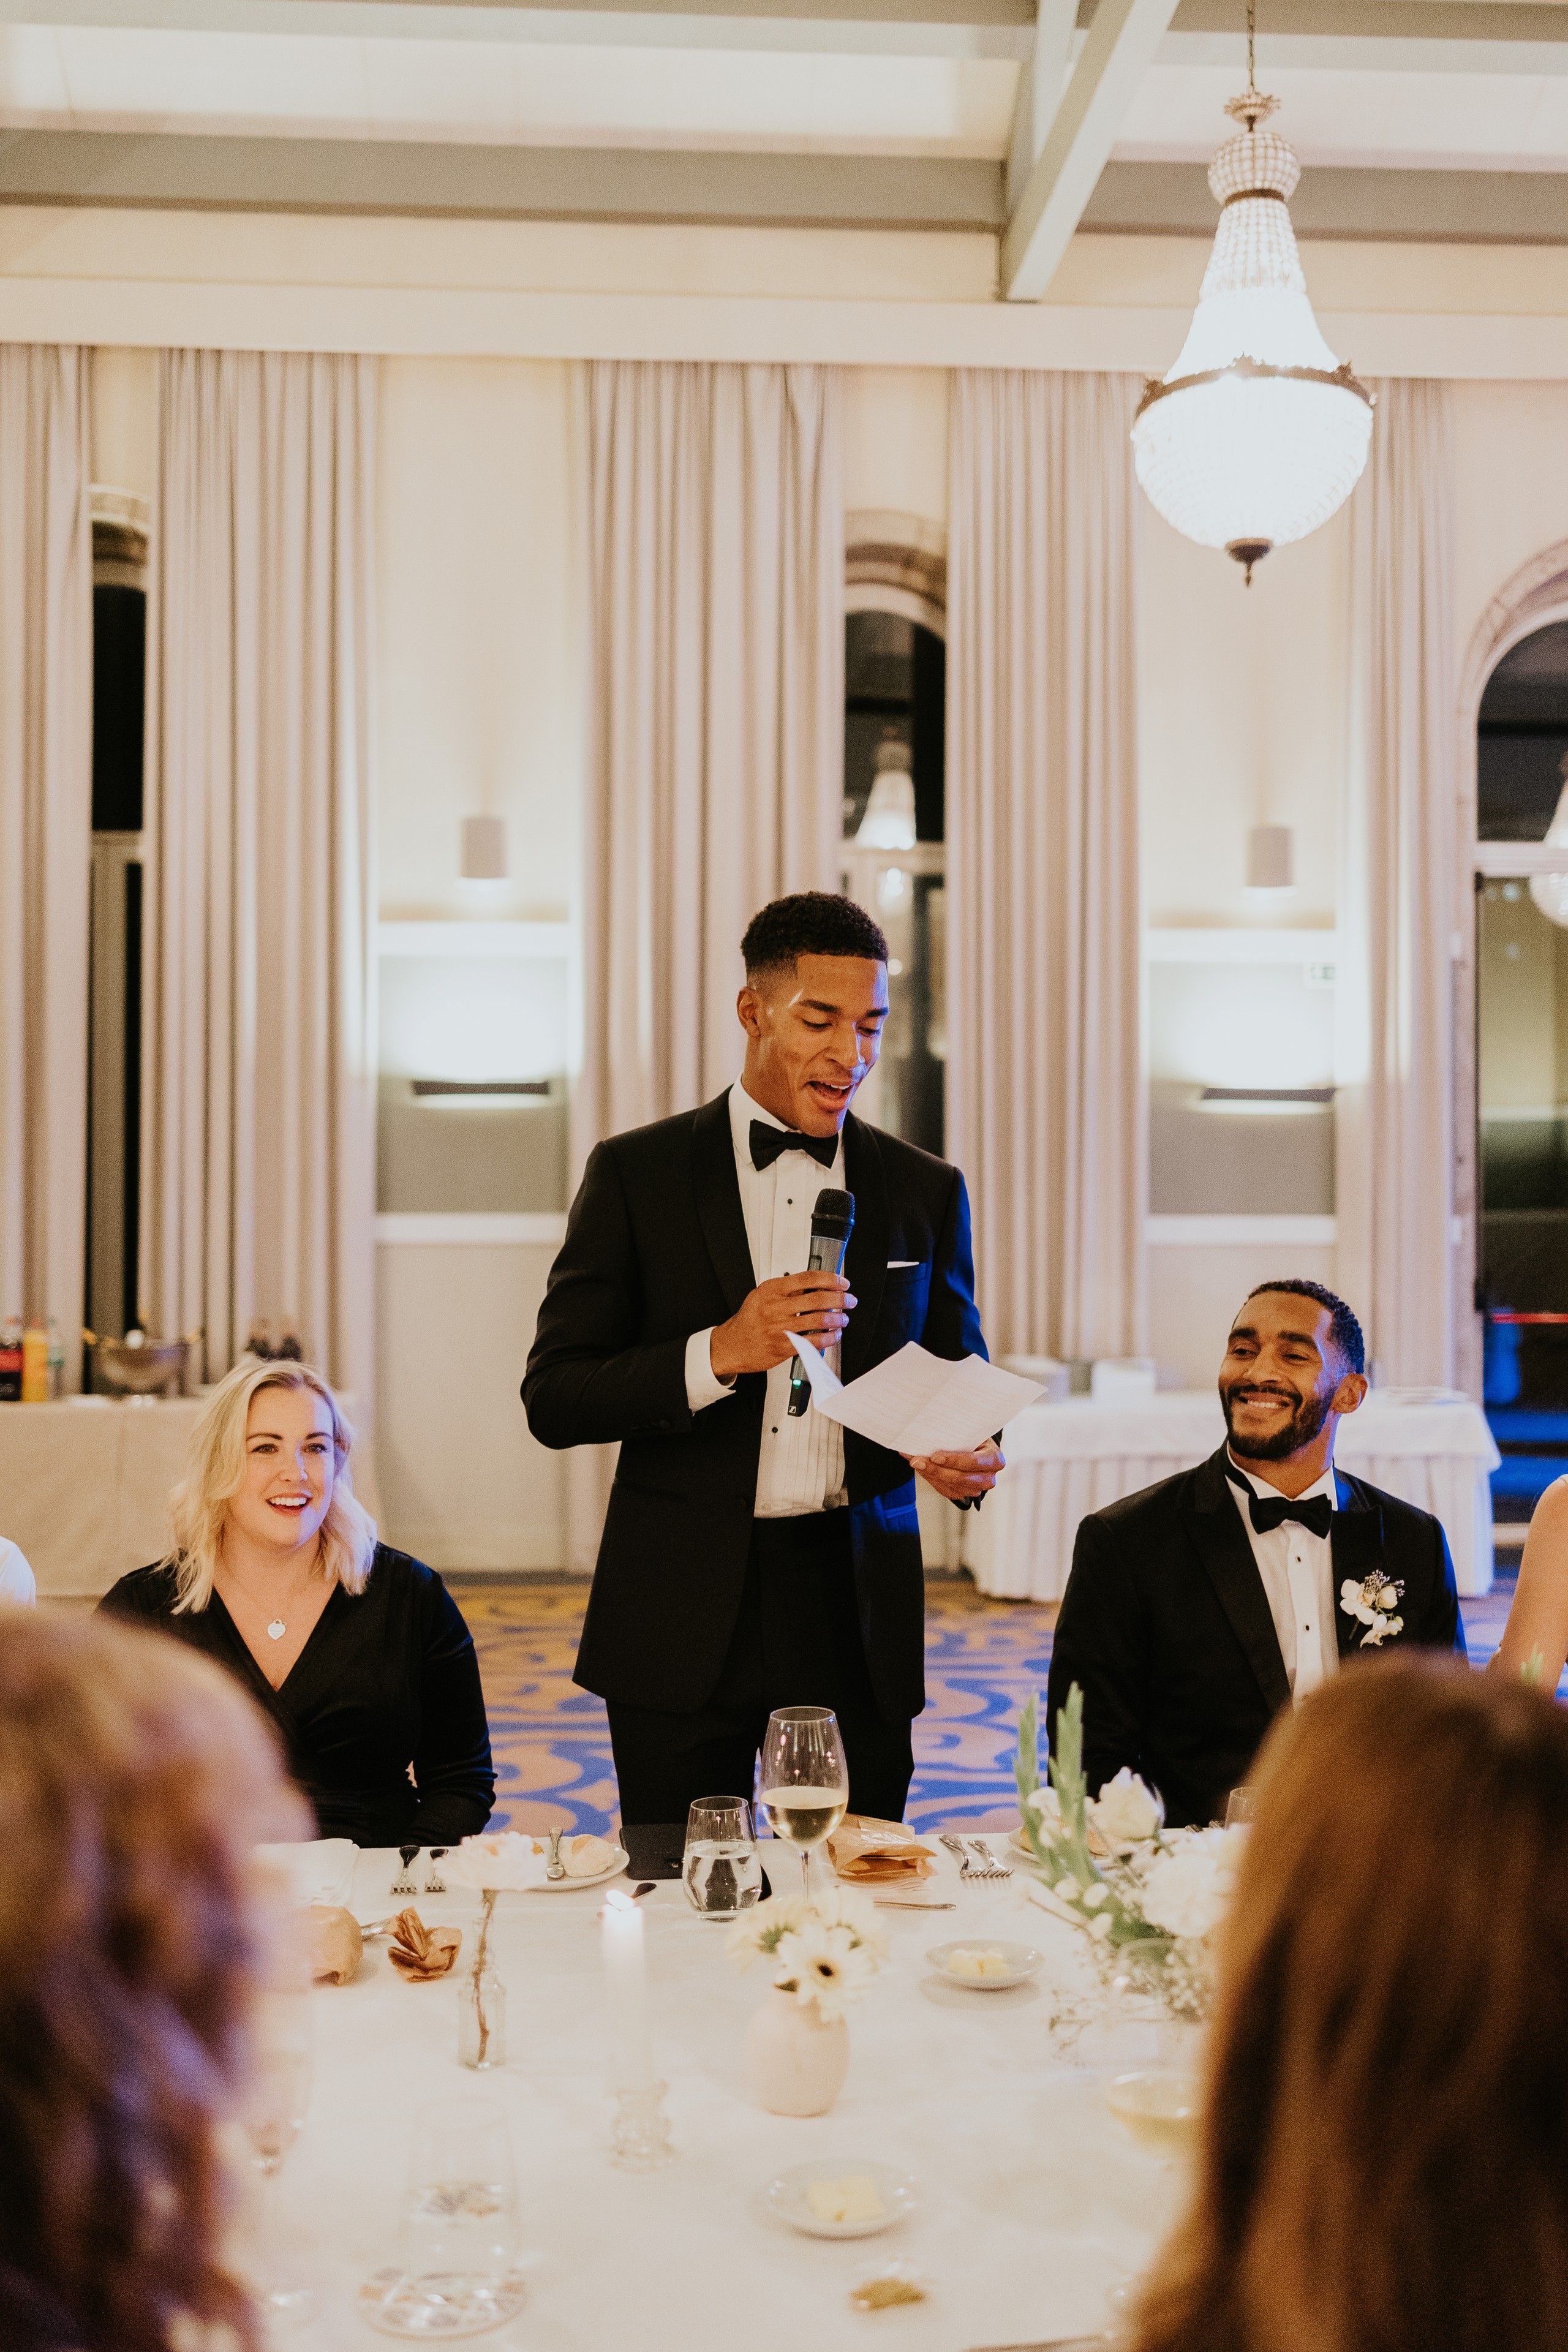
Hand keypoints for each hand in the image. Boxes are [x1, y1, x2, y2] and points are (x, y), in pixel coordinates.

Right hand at [709, 1273, 856, 1381]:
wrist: (733, 1345)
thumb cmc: (749, 1320)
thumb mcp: (762, 1295)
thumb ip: (787, 1290)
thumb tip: (817, 1285)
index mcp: (772, 1290)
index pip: (808, 1278)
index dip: (831, 1279)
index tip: (842, 1283)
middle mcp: (775, 1307)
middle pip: (817, 1298)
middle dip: (840, 1299)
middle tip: (849, 1300)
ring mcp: (780, 1327)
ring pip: (818, 1319)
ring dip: (837, 1319)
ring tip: (843, 1319)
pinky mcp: (784, 1346)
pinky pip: (813, 1341)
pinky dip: (829, 1338)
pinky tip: (834, 1335)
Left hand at [906, 1439, 1003, 1502]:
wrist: (976, 1447)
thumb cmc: (973, 1437)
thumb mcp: (970, 1432)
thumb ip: (955, 1433)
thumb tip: (926, 1433)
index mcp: (995, 1459)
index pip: (973, 1462)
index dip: (953, 1460)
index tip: (934, 1456)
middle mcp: (989, 1477)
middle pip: (961, 1478)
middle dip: (936, 1469)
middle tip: (916, 1460)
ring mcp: (978, 1488)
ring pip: (952, 1487)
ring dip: (931, 1475)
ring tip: (915, 1462)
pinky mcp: (966, 1494)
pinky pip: (947, 1491)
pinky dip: (933, 1480)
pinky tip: (922, 1469)